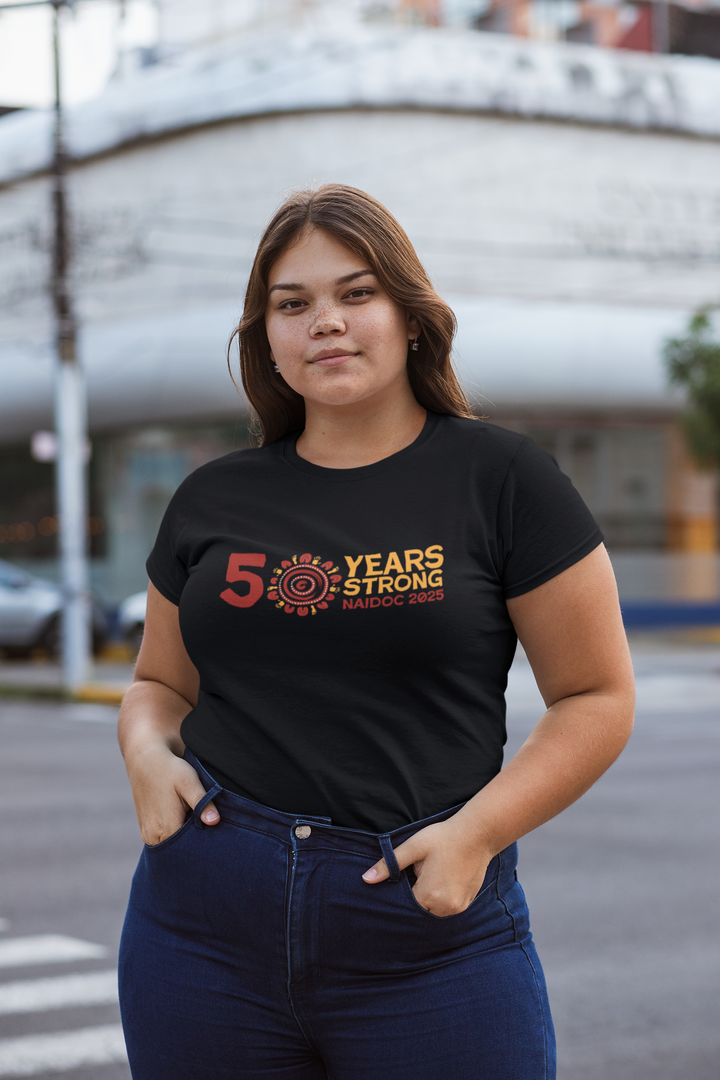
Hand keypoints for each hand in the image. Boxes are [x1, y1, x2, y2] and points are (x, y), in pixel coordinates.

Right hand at [125, 741, 219, 845]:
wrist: (146, 759)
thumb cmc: (169, 769)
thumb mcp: (189, 782)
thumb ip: (202, 803)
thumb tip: (214, 821)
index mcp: (165, 829)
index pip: (190, 847)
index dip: (203, 841)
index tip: (212, 830)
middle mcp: (153, 837)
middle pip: (180, 848)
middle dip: (193, 840)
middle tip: (206, 825)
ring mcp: (147, 835)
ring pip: (173, 843)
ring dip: (184, 835)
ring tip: (192, 817)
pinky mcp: (146, 829)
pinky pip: (164, 838)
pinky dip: (175, 832)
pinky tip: (182, 817)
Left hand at [362, 817, 491, 917]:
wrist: (478, 833)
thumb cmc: (443, 838)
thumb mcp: (414, 847)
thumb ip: (390, 864)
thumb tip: (366, 879)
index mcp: (429, 895)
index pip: (405, 905)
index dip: (404, 890)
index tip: (408, 875)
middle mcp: (445, 907)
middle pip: (420, 909)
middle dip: (417, 894)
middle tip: (422, 871)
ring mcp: (458, 907)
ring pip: (434, 910)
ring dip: (430, 897)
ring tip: (435, 872)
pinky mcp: (468, 902)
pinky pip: (448, 907)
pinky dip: (444, 897)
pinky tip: (445, 877)